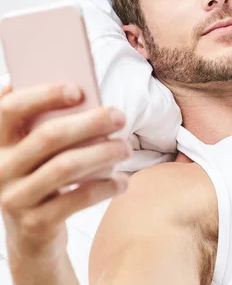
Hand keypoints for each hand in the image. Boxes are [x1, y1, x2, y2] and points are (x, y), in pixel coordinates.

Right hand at [0, 83, 129, 283]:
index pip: (10, 108)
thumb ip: (50, 126)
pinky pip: (78, 199)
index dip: (43, 95)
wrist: (32, 236)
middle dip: (90, 122)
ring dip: (103, 153)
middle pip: (48, 136)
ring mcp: (14, 197)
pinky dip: (106, 186)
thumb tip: (87, 98)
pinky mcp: (35, 223)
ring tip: (126, 148)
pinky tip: (123, 181)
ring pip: (65, 166)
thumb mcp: (37, 153)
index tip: (78, 89)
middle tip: (119, 116)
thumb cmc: (43, 178)